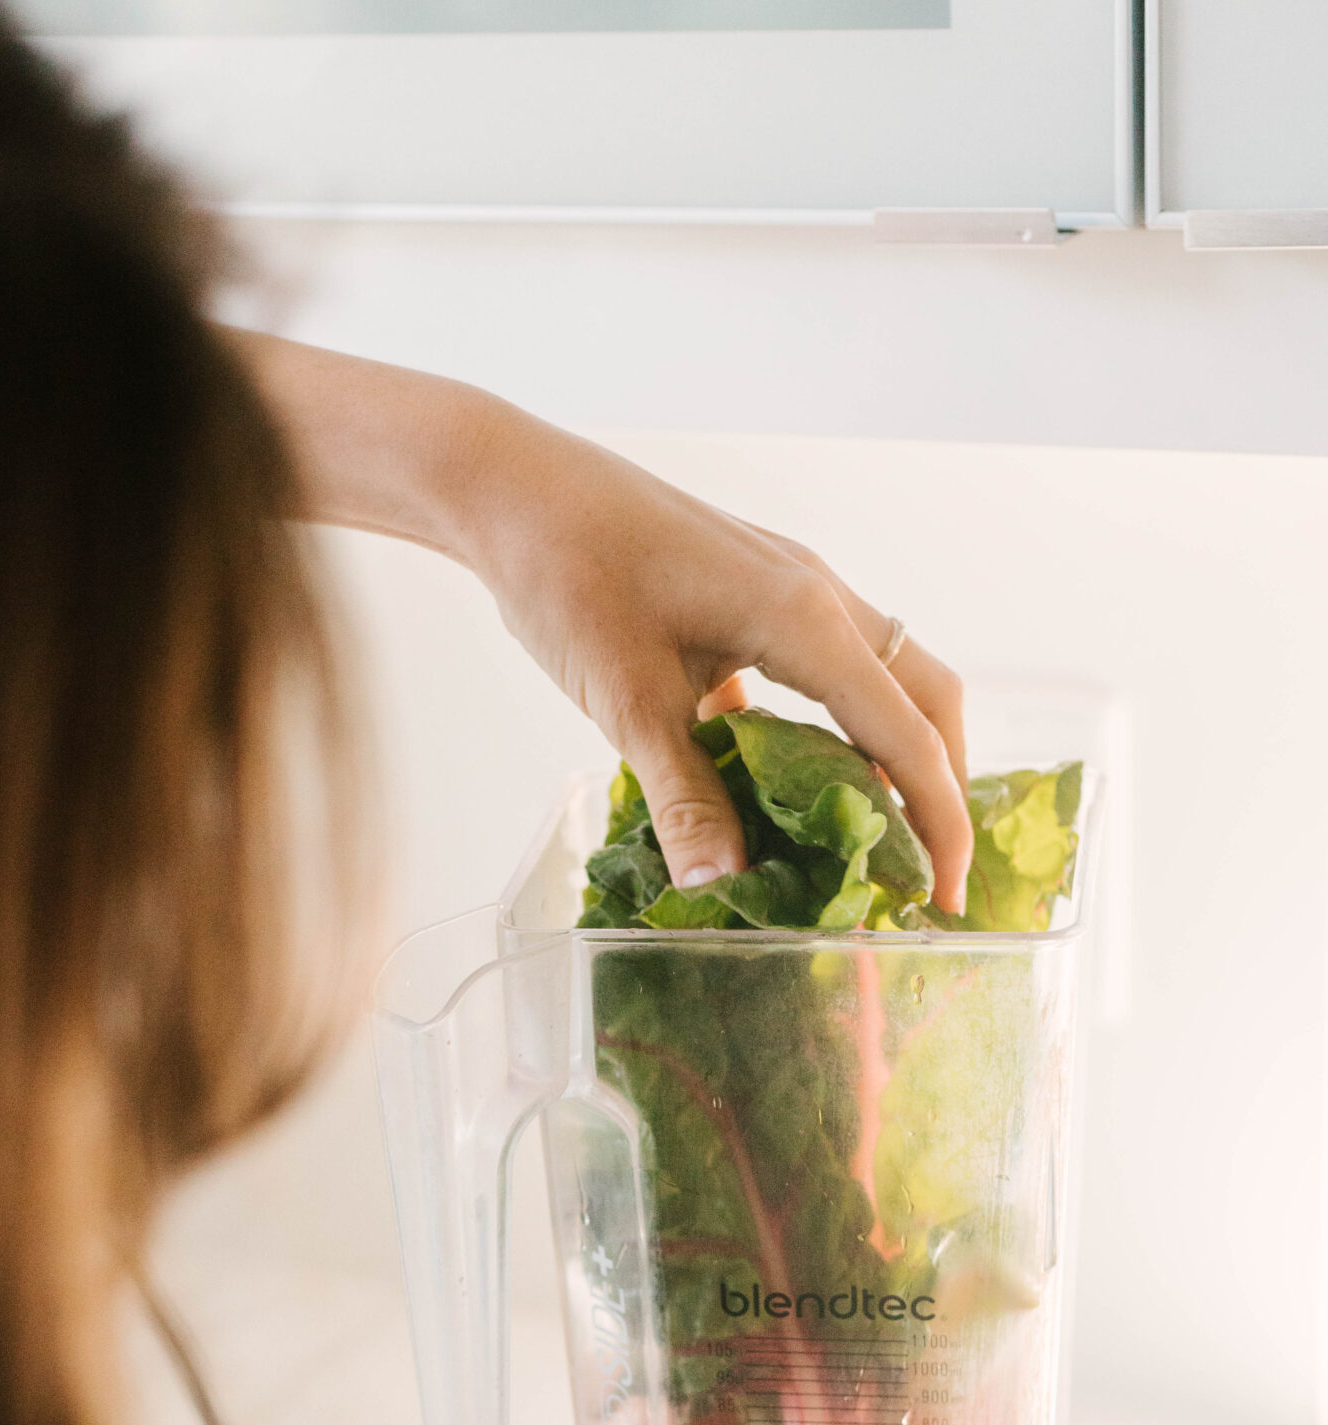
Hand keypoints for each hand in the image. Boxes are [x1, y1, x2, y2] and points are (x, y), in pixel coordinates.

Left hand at [459, 409, 970, 906]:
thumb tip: (725, 890)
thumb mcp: (627, 702)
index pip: (906, 734)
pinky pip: (817, 671)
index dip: (938, 821)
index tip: (946, 898)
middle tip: (927, 873)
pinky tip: (790, 791)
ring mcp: (788, 589)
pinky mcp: (749, 597)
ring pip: (878, 679)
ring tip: (876, 838)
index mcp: (804, 617)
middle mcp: (816, 595)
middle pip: (923, 696)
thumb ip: (685, 800)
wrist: (515, 488)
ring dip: (889, 756)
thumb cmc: (568, 574)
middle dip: (940, 785)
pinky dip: (825, 731)